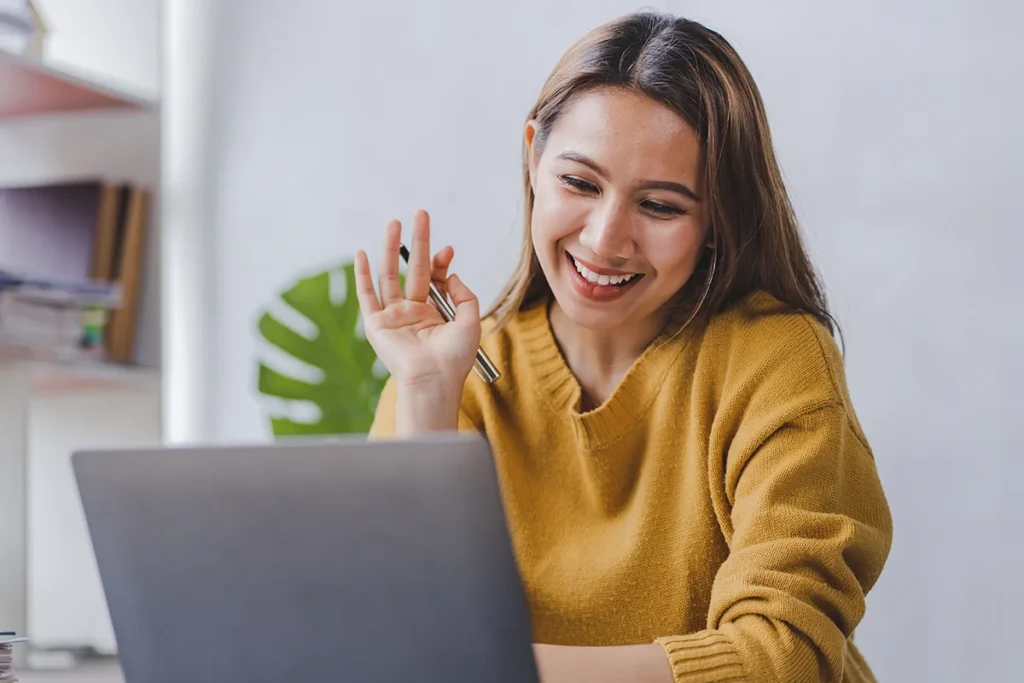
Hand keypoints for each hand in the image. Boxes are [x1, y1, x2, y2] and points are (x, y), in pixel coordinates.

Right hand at [354, 209, 480, 392]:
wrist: (434, 379)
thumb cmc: (454, 357)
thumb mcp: (471, 320)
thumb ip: (464, 295)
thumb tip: (450, 273)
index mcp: (434, 313)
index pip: (434, 278)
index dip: (441, 261)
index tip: (447, 249)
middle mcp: (412, 312)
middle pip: (413, 269)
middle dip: (418, 242)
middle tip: (421, 214)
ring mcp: (393, 317)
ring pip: (390, 276)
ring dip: (391, 249)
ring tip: (394, 223)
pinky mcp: (376, 324)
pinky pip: (367, 295)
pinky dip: (362, 274)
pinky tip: (361, 253)